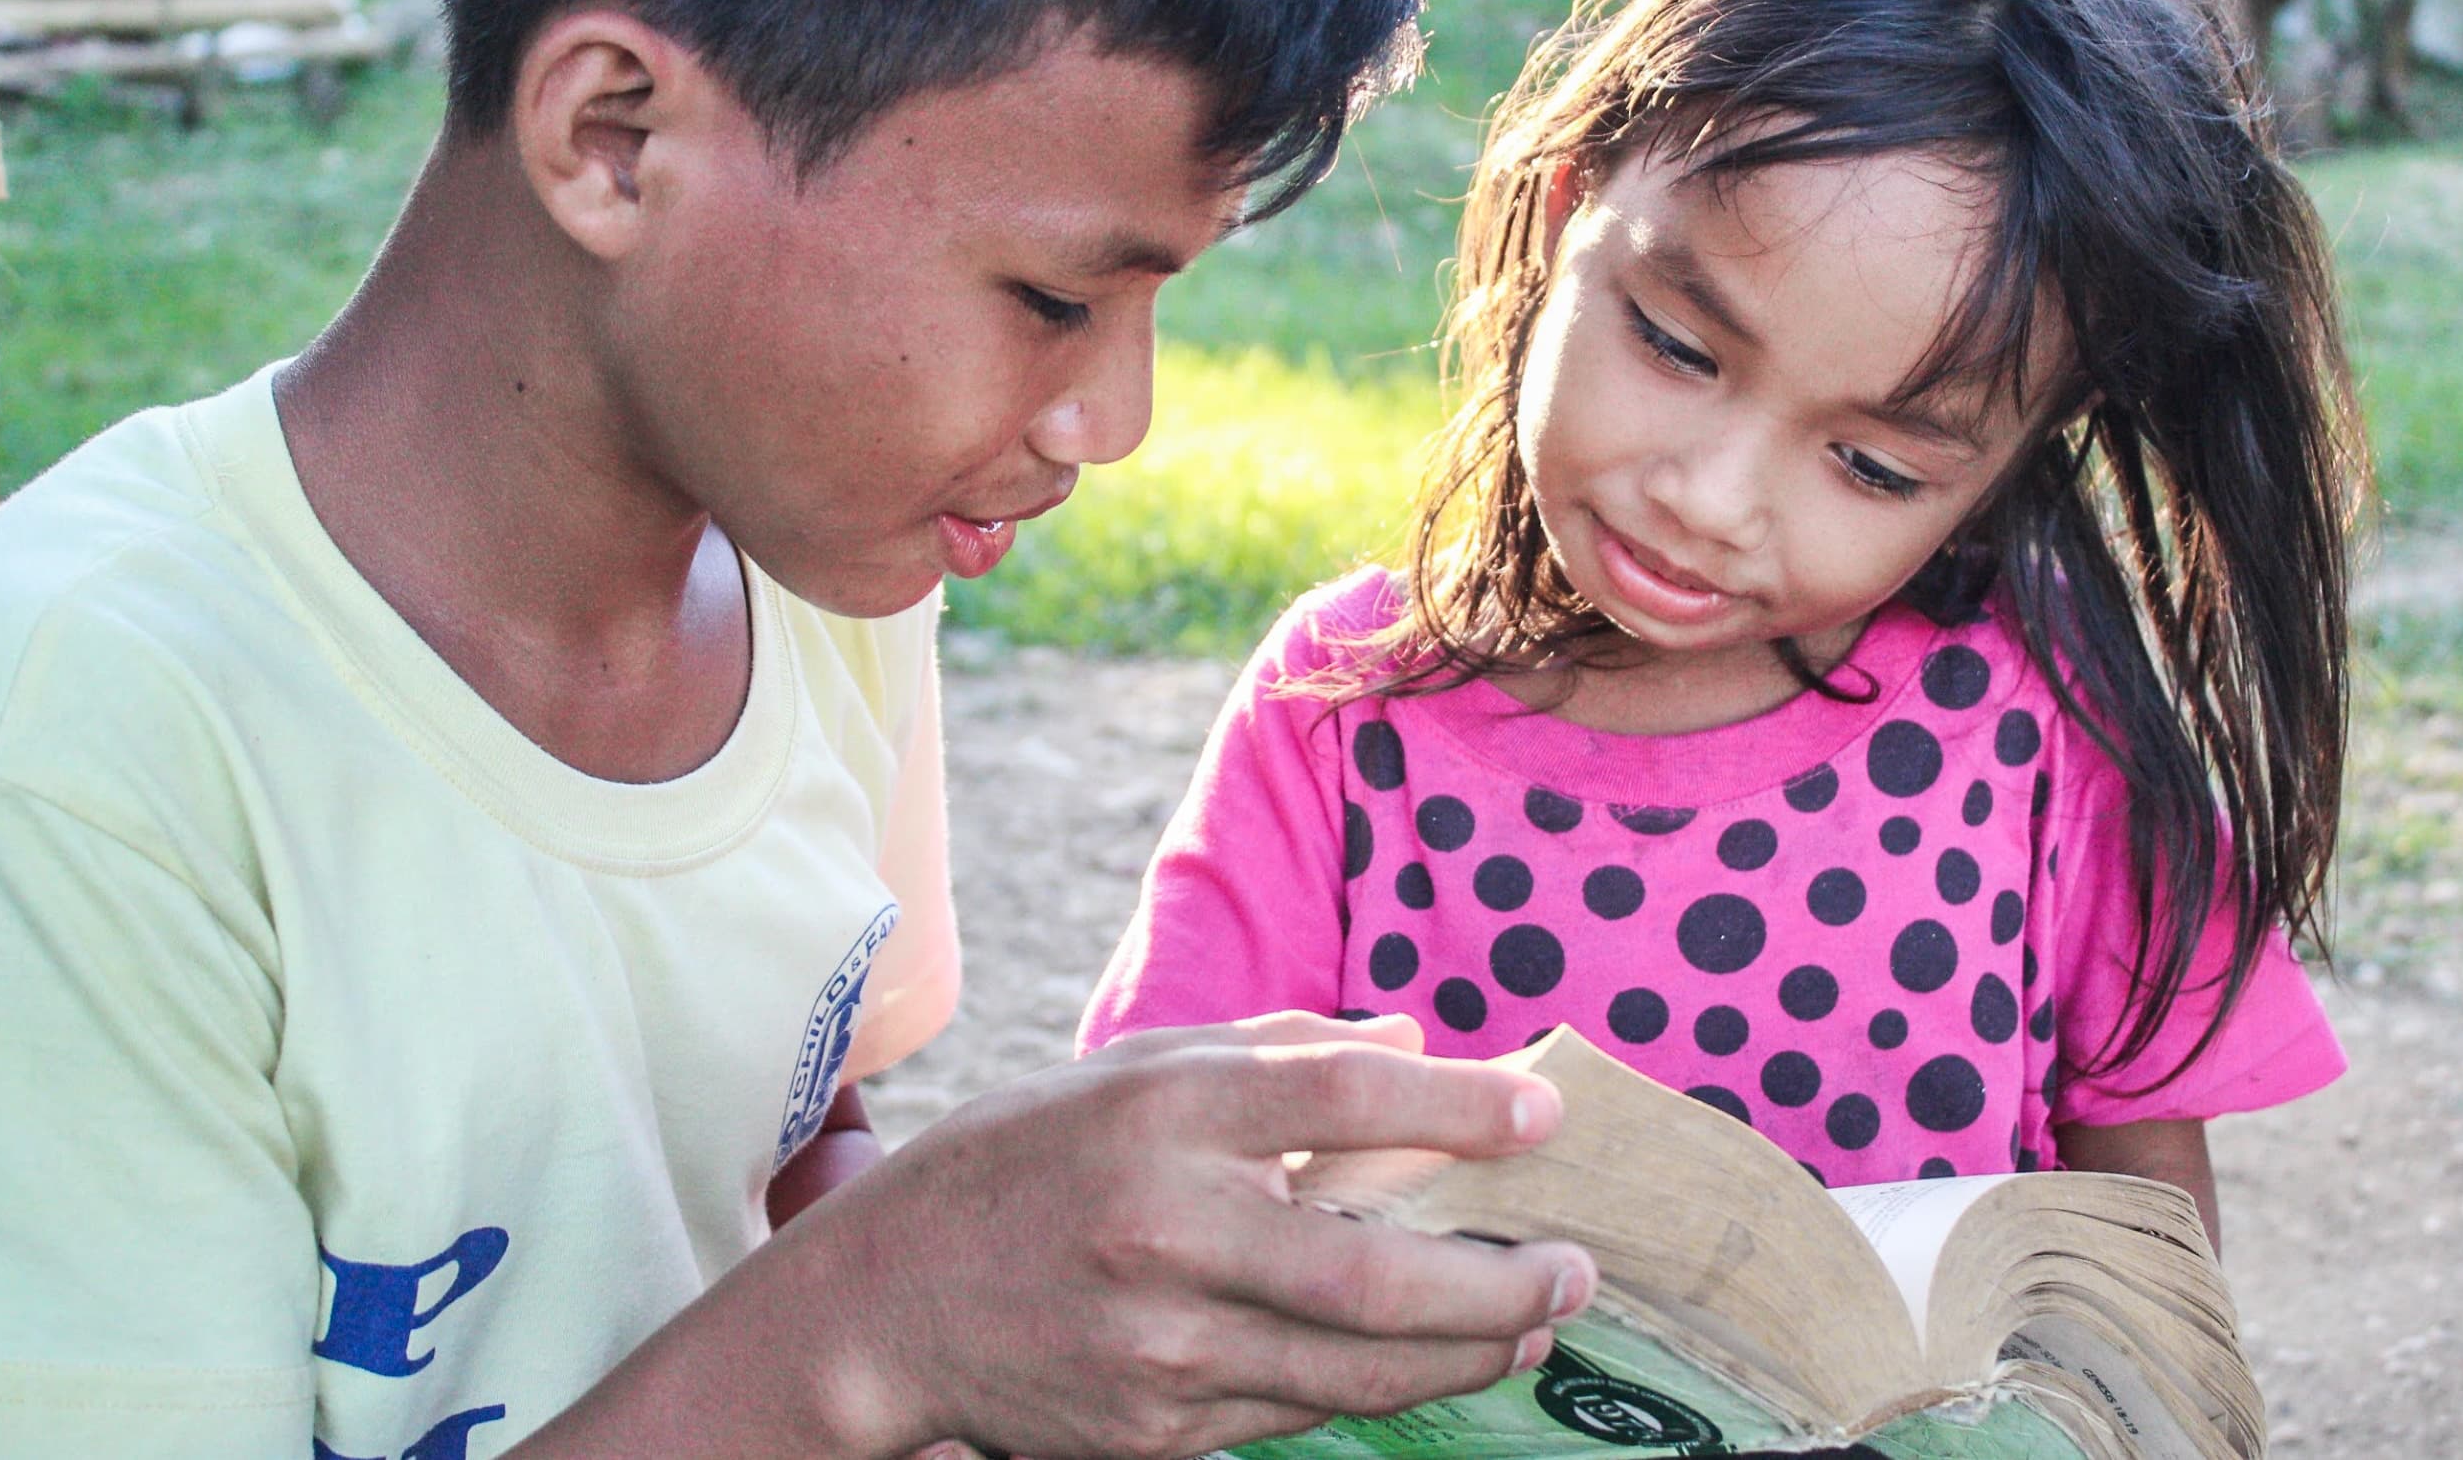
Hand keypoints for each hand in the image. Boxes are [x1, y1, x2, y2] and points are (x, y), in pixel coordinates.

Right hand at [798, 1012, 1593, 1458]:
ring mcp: (1157, 1348)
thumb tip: (1411, 1042)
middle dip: (1501, 1281)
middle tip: (1577, 1269)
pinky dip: (1376, 1390)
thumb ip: (1273, 1051)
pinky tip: (1428, 1361)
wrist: (886, 1307)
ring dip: (1470, 1353)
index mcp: (1158, 1115)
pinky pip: (1296, 1417)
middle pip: (1374, 1272)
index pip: (1338, 1097)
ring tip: (1531, 1323)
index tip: (1545, 1113)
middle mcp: (1163, 1231)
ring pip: (1358, 1371)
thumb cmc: (1023, 1164)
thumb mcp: (1130, 1072)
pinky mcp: (1154, 1435)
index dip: (1458, 1106)